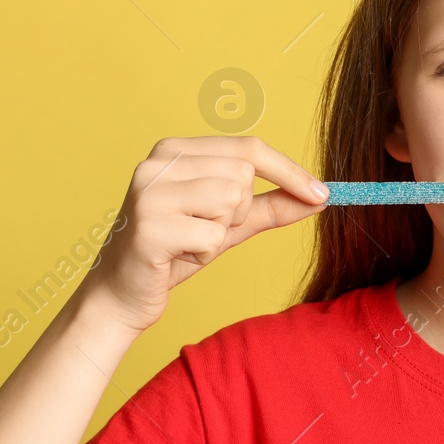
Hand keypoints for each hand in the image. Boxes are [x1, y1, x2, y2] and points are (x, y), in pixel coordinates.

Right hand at [77, 135, 328, 334]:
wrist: (120, 295)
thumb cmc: (174, 254)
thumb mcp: (228, 225)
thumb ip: (270, 207)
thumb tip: (320, 197)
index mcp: (175, 149)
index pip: (249, 147)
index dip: (290, 171)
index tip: (323, 194)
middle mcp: (158, 161)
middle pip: (243, 175)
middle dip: (240, 212)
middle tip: (206, 230)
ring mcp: (150, 191)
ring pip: (231, 201)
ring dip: (220, 232)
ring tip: (188, 242)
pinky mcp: (149, 226)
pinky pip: (213, 236)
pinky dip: (204, 253)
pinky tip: (177, 256)